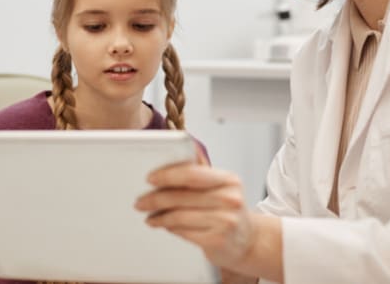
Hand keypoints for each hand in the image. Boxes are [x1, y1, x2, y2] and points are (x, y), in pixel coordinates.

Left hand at [134, 162, 254, 269]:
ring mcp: (225, 221)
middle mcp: (230, 199)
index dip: (168, 175)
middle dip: (155, 198)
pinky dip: (170, 228)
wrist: (249, 241)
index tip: (150, 178)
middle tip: (140, 202)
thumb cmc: (230, 211)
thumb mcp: (222, 187)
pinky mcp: (217, 240)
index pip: (192, 173)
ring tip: (149, 216)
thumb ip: (202, 171)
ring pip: (179, 216)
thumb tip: (185, 148)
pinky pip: (184, 232)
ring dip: (159, 216)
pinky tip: (165, 226)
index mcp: (229, 180)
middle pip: (182, 196)